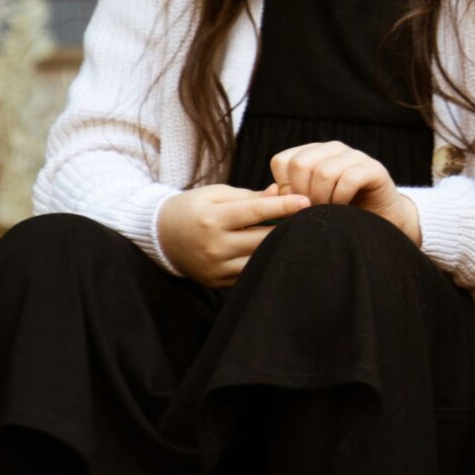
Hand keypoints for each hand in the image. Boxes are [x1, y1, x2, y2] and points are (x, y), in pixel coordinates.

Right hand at [155, 182, 310, 287]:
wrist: (162, 236)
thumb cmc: (194, 208)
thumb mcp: (216, 194)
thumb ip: (249, 196)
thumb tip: (279, 192)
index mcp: (212, 219)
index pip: (256, 212)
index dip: (284, 205)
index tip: (307, 200)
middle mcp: (214, 246)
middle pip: (263, 238)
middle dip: (289, 227)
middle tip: (312, 218)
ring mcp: (216, 268)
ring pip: (260, 259)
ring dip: (280, 247)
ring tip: (299, 235)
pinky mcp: (218, 282)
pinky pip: (250, 274)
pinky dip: (266, 262)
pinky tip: (279, 251)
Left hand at [269, 140, 420, 245]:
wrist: (379, 224)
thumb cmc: (338, 215)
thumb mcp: (308, 205)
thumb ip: (288, 197)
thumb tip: (273, 191)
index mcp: (313, 153)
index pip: (282, 161)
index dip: (285, 188)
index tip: (297, 206)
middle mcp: (333, 149)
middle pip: (300, 164)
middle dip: (302, 194)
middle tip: (313, 210)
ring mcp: (355, 155)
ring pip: (323, 172)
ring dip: (323, 200)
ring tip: (329, 211)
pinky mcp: (374, 168)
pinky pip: (348, 180)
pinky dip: (341, 199)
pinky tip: (345, 210)